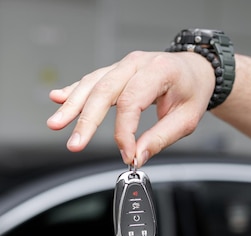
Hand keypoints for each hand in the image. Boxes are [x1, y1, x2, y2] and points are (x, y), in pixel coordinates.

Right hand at [47, 51, 214, 166]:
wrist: (195, 70)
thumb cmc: (191, 91)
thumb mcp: (186, 120)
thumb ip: (160, 139)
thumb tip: (137, 157)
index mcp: (159, 70)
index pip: (132, 102)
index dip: (124, 132)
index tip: (126, 154)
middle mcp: (137, 63)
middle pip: (104, 91)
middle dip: (86, 120)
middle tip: (75, 144)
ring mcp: (123, 65)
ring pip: (92, 84)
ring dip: (72, 105)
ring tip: (55, 123)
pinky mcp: (115, 72)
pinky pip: (91, 80)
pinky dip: (73, 91)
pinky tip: (57, 98)